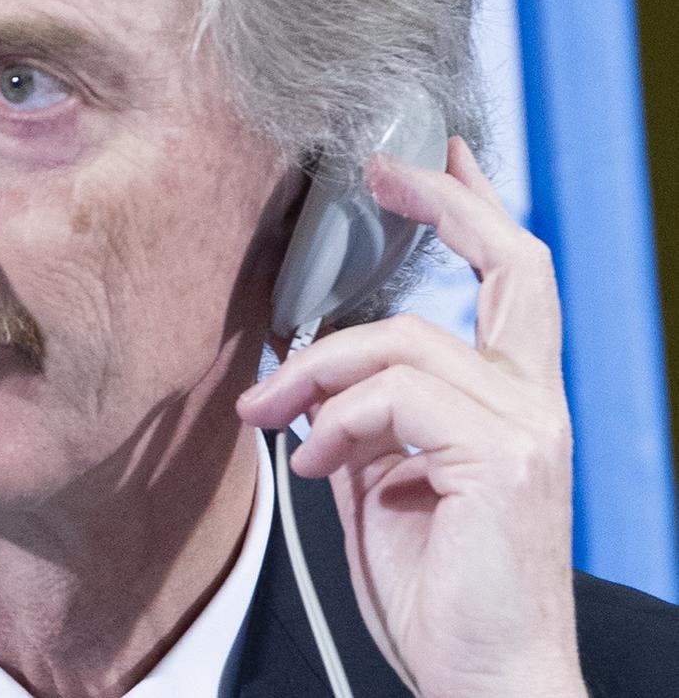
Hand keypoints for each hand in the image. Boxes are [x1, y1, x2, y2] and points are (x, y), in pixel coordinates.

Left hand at [237, 137, 586, 697]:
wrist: (482, 678)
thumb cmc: (441, 592)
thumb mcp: (385, 486)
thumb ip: (365, 422)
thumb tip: (314, 380)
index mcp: (512, 401)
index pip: (511, 280)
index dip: (472, 209)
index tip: (424, 162)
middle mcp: (536, 402)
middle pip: (512, 263)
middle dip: (443, 201)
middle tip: (378, 172)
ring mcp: (529, 427)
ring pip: (405, 342)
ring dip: (317, 372)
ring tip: (271, 415)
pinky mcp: (503, 457)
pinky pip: (397, 397)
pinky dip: (339, 419)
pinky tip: (318, 461)